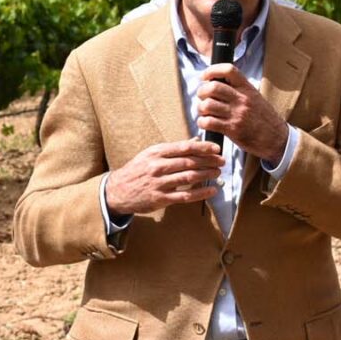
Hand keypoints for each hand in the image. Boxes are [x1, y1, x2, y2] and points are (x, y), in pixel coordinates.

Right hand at [104, 139, 223, 214]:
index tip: (217, 148)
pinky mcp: (161, 198)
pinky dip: (201, 193)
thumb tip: (195, 141)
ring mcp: (160, 183)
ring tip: (218, 172)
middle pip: (189, 162)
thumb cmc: (137, 170)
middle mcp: (158, 167)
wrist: (118, 191)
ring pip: (189, 177)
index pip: (184, 148)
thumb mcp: (150, 154)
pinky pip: (186, 195)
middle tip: (222, 161)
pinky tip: (212, 190)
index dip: (203, 148)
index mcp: (156, 153)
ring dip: (207, 174)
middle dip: (209, 161)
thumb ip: (173, 149)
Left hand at [197, 64, 288, 163]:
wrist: (277, 139)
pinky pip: (209, 122)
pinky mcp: (232, 129)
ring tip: (204, 112)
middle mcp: (242, 99)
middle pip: (212, 87)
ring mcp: (237, 114)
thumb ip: (238, 89)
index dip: (212, 70)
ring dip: (200, 108)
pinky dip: (202, 122)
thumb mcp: (255, 97)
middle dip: (201, 91)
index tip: (205, 76)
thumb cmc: (263, 118)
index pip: (228, 70)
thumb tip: (215, 82)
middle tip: (202, 97)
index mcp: (247, 89)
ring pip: (207, 105)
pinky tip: (206, 123)